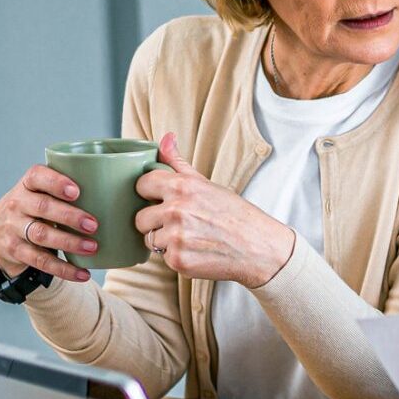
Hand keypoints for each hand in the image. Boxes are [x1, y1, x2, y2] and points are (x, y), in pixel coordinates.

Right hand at [0, 165, 97, 283]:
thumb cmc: (34, 206)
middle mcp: (16, 203)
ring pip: (41, 235)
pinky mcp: (14, 250)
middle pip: (42, 207)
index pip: (36, 176)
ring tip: (92, 247)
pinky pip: (39, 261)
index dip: (56, 182)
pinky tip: (83, 274)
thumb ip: (66, 189)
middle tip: (94, 225)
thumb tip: (116, 191)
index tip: (77, 191)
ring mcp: (12, 227)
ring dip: (69, 242)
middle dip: (69, 216)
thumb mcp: (41, 192)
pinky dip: (63, 269)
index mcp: (27, 184)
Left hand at [132, 133, 293, 285]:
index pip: (142, 184)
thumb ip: (179, 163)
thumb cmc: (235, 215)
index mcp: (182, 187)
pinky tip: (195, 251)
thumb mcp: (208, 184)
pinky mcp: (177, 259)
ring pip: (150, 239)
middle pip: (140, 218)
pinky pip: (162, 257)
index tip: (158, 199)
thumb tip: (165, 138)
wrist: (258, 248)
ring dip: (164, 241)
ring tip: (189, 238)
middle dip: (154, 222)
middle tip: (178, 224)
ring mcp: (175, 236)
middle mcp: (176, 210)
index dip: (148, 193)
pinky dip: (176, 256)